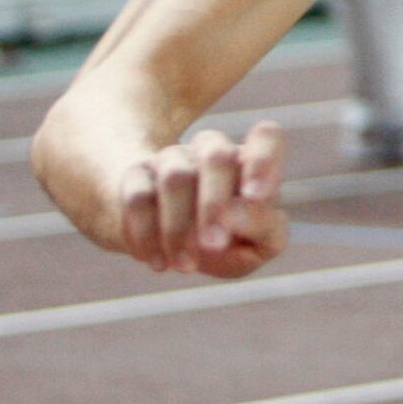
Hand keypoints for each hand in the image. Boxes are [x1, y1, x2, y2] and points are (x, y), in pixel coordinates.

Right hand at [113, 120, 288, 276]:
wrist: (172, 242)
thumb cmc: (231, 238)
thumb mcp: (261, 243)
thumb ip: (265, 227)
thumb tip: (236, 216)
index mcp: (252, 162)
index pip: (266, 136)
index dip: (263, 161)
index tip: (257, 197)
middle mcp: (212, 150)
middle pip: (216, 156)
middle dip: (214, 204)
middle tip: (215, 244)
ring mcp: (172, 159)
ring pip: (175, 178)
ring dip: (179, 228)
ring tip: (186, 267)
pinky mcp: (136, 176)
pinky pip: (138, 198)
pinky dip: (147, 235)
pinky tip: (159, 263)